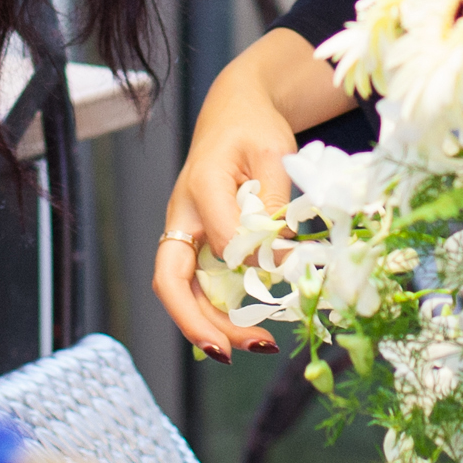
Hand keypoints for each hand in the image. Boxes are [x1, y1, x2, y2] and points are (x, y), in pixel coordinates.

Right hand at [150, 28, 350, 360]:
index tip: (289, 270)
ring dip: (210, 326)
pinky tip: (243, 333)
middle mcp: (181, 216)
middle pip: (173, 280)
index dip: (253, 262)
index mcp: (200, 186)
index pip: (220, 238)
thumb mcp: (275, 153)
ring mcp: (184, 232)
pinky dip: (216, 314)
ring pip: (181, 291)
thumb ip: (276, 204)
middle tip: (241, 349)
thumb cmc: (255, 128)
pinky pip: (197, 287)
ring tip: (254, 346)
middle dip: (201, 322)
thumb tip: (282, 262)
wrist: (235, 113)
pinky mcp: (195, 244)